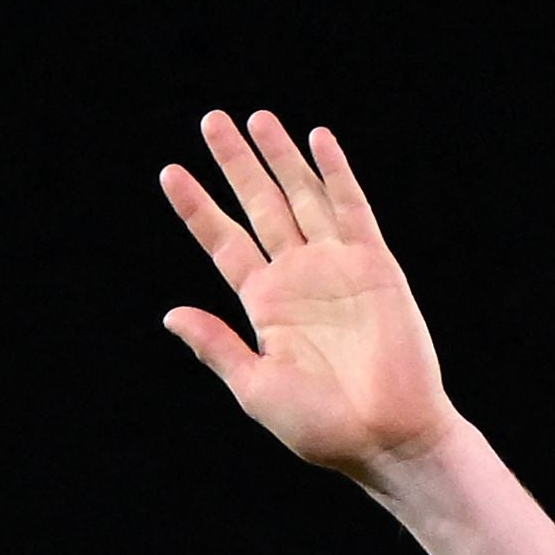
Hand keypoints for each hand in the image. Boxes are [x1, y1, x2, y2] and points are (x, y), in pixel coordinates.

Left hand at [159, 112, 456, 482]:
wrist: (385, 436)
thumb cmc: (320, 426)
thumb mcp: (255, 387)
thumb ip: (216, 346)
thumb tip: (170, 315)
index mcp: (265, 305)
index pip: (223, 243)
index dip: (197, 208)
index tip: (170, 173)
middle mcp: (298, 277)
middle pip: (260, 206)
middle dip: (236, 164)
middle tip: (211, 120)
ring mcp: (336, 266)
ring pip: (302, 196)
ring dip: (280, 157)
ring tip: (256, 118)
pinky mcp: (374, 264)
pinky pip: (352, 208)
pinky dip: (335, 172)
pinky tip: (317, 139)